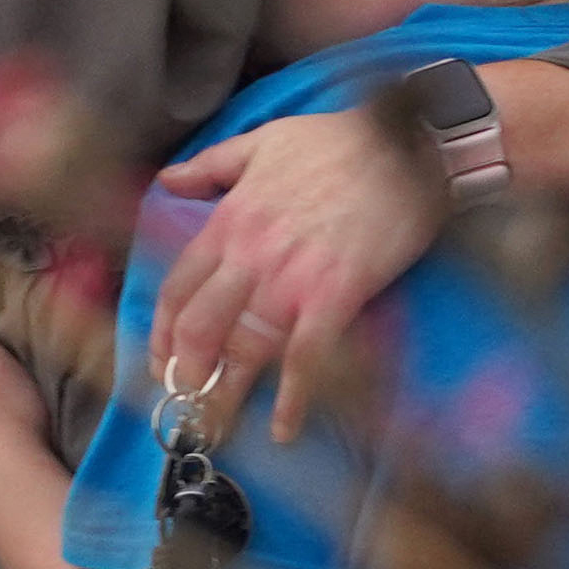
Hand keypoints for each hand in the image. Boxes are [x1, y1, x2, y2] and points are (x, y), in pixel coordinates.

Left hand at [152, 106, 445, 442]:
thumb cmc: (339, 141)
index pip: (177, 287)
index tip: (160, 362)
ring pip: (244, 349)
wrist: (407, 144)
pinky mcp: (336, 296)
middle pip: (200, 327)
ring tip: (220, 426)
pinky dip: (293, 398)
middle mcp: (251, 255)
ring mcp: (292, 279)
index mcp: (231, 219)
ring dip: (228, 395)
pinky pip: (305, 358)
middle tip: (187, 404)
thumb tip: (168, 181)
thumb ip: (212, 166)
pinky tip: (285, 427)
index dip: (163, 332)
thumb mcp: (263, 141)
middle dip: (187, 374)